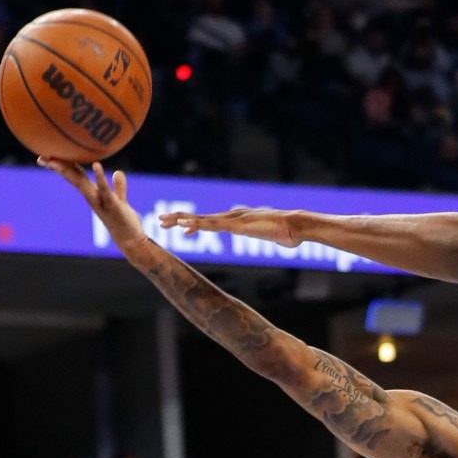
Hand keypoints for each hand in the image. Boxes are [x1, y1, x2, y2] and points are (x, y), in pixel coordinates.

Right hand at [39, 158, 145, 249]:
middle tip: (41, 157)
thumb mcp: (120, 201)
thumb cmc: (123, 221)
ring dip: (69, 171)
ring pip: (82, 184)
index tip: (47, 155)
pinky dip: (100, 177)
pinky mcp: (113, 205)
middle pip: (73, 178)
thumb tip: (118, 172)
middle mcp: (93, 197)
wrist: (130, 240)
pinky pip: (105, 189)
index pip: (76, 176)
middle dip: (57, 168)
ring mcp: (101, 201)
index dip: (64, 164)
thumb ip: (118, 188)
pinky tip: (96, 165)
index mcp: (93, 194)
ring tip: (57, 159)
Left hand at [159, 206, 301, 246]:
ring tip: (163, 220)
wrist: (296, 226)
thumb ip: (278, 238)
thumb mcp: (280, 238)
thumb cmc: (291, 233)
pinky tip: (183, 225)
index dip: (196, 224)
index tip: (181, 227)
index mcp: (240, 220)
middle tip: (161, 219)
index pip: (213, 222)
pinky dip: (196, 224)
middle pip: (202, 217)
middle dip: (180, 218)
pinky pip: (211, 225)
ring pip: (202, 219)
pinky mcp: (235, 225)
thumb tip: (288, 241)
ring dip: (181, 220)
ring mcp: (233, 220)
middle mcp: (233, 217)